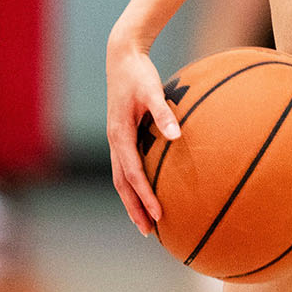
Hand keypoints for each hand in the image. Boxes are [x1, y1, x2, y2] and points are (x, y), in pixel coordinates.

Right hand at [104, 35, 180, 233]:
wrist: (122, 59)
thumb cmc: (139, 74)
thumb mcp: (152, 90)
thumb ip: (164, 114)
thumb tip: (177, 135)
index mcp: (119, 135)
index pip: (133, 174)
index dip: (145, 196)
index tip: (159, 214)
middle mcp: (114, 142)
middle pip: (123, 184)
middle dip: (134, 209)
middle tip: (149, 232)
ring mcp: (115, 141)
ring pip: (122, 179)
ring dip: (132, 201)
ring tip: (146, 222)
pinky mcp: (120, 137)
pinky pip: (125, 168)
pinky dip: (133, 185)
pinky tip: (145, 193)